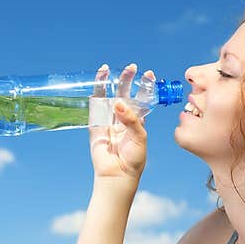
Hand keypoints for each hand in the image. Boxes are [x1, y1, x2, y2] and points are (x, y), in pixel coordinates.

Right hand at [89, 63, 153, 181]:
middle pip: (125, 94)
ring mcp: (108, 121)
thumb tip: (117, 102)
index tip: (149, 74)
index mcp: (138, 122)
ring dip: (109, 83)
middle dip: (128, 80)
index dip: (145, 87)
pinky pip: (95, 106)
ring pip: (109, 97)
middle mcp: (123, 119)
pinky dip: (96, 93)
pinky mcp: (95, 125)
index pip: (142, 99)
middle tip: (131, 67)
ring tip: (109, 69)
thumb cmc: (133, 159)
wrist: (118, 175)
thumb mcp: (139, 137)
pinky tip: (99, 80)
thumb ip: (130, 119)